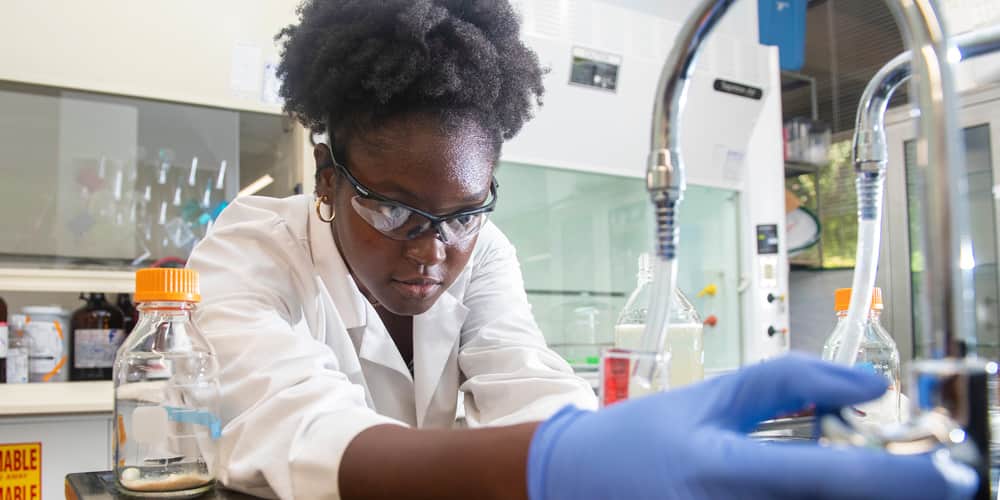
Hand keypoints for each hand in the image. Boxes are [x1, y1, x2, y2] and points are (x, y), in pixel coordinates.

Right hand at [527, 353, 976, 499]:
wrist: (579, 484)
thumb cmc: (644, 437)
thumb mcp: (713, 398)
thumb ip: (790, 383)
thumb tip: (870, 382)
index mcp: (722, 471)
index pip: (830, 479)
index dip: (905, 477)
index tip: (956, 468)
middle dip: (896, 495)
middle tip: (934, 476)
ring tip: (873, 477)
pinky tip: (821, 490)